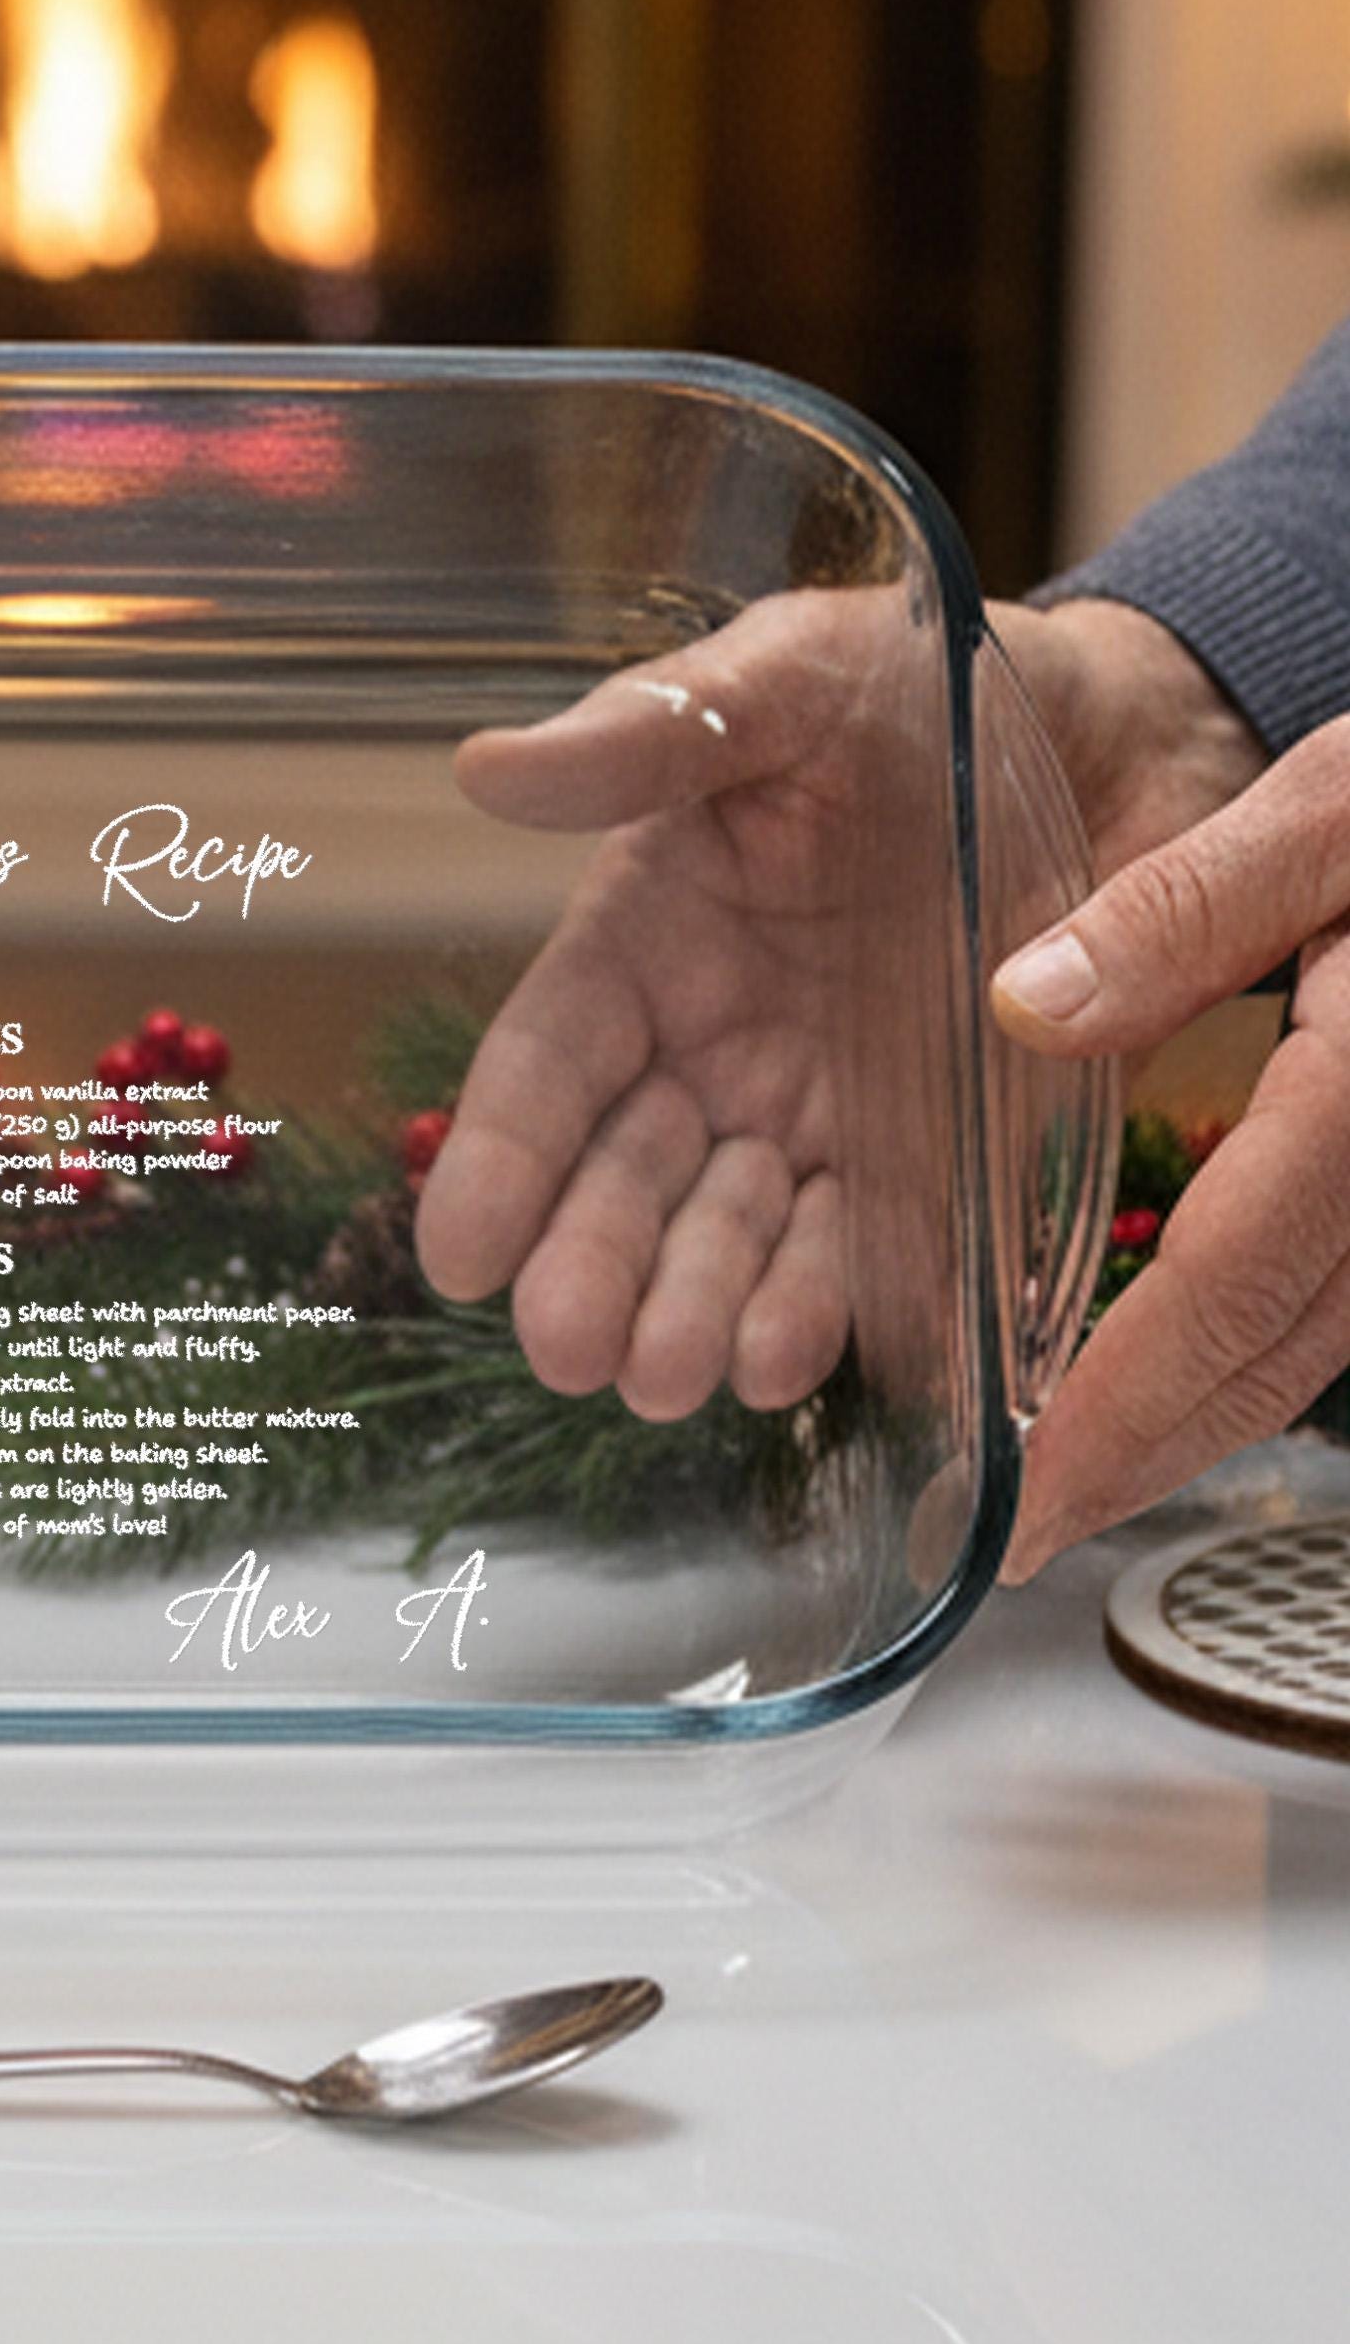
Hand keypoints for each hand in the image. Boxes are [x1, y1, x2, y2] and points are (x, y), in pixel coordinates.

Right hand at [415, 589, 1260, 1429]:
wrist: (1130, 729)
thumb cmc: (928, 685)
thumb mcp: (790, 674)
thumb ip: (651, 734)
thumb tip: (486, 769)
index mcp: (647, 939)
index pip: (548, 1067)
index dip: (499, 1161)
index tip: (459, 1253)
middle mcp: (713, 1050)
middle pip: (621, 1183)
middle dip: (589, 1271)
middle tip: (570, 1349)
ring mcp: (817, 1120)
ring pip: (726, 1245)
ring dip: (691, 1317)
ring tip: (674, 1376)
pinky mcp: (933, 1167)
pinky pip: (863, 1262)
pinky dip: (820, 1319)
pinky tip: (790, 1361)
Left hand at [991, 713, 1349, 1575]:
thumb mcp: (1336, 811)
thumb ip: (1185, 908)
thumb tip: (1024, 1012)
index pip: (1238, 1284)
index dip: (1129, 1403)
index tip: (1033, 1492)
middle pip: (1279, 1355)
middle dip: (1147, 1455)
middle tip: (1025, 1532)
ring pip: (1316, 1348)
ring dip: (1194, 1421)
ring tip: (1069, 1483)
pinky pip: (1336, 1299)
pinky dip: (1246, 1353)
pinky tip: (1162, 1373)